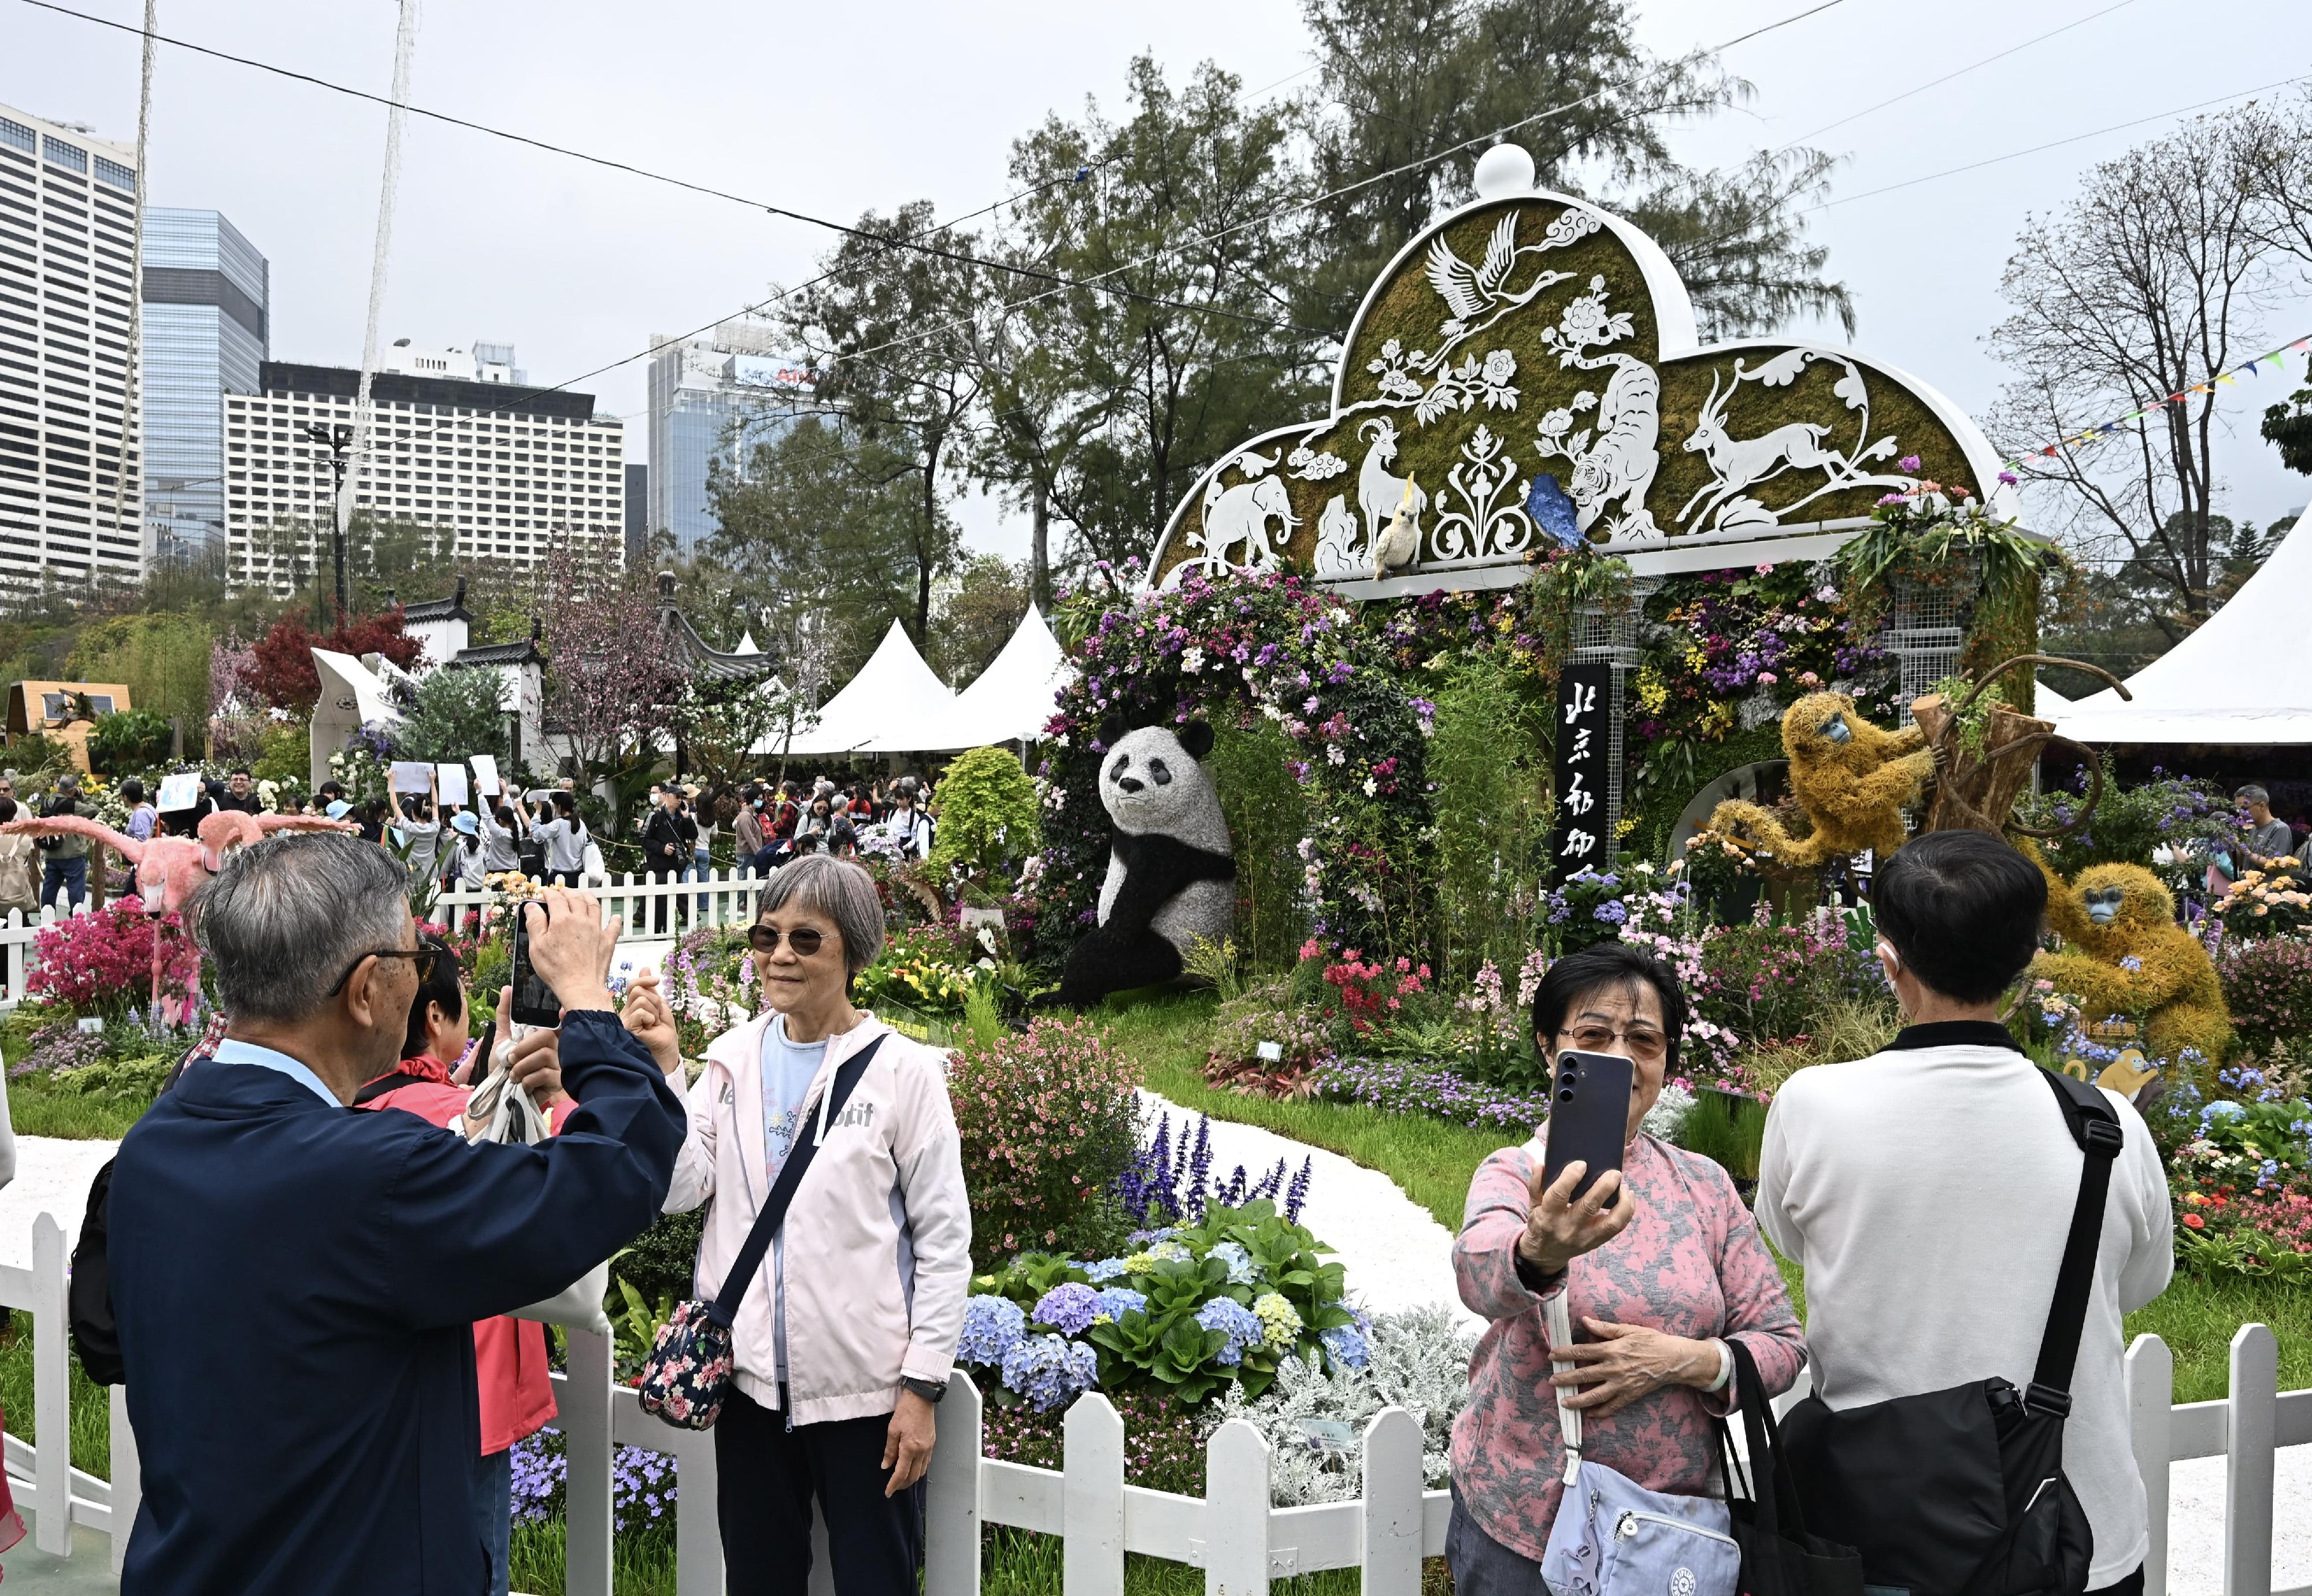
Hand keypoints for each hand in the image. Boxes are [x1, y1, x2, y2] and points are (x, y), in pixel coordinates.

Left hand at [499, 992, 566, 1108]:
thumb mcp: (502, 1039)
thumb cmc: (505, 1068)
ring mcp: (561, 1064)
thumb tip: (507, 988)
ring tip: (514, 1075)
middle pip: (546, 1036)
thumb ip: (505, 1014)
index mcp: (547, 1035)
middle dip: (523, 1048)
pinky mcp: (559, 1081)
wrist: (501, 1097)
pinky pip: (544, 1074)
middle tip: (511, 1060)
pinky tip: (523, 1085)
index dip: (564, 1015)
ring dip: (522, 1067)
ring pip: (543, 1055)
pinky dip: (527, 1080)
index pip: (559, 1020)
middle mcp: (558, 1047)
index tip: (562, 1012)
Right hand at [519, 888, 622, 1012]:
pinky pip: (613, 926)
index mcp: (562, 920)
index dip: (549, 893)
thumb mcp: (536, 946)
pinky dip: (613, 920)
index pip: (555, 898)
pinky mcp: (607, 941)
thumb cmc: (557, 969)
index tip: (545, 894)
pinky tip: (614, 917)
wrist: (580, 986)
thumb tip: (531, 906)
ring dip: (588, 897)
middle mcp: (581, 921)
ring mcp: (596, 930)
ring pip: (594, 906)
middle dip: (567, 892)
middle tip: (562, 892)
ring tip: (583, 894)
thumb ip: (534, 923)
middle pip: (576, 898)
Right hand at [620, 968, 683, 1078]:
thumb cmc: (663, 1030)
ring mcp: (625, 1020)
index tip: (657, 980)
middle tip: (656, 1015)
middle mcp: (625, 1011)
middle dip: (655, 1001)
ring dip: (654, 1011)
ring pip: (641, 1000)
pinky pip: (640, 1012)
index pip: (633, 985)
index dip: (645, 980)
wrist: (666, 1049)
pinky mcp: (627, 1028)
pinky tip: (650, 1027)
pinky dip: (651, 1018)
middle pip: (638, 990)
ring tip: (653, 1023)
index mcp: (632, 1005)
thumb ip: (650, 988)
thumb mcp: (659, 1005)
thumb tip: (644, 968)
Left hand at [882, 1390, 935, 1495]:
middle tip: (893, 1487)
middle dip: (903, 1484)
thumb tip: (886, 1466)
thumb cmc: (905, 1411)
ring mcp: (929, 1448)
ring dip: (911, 1478)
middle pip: (913, 1476)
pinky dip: (918, 1469)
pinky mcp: (932, 1443)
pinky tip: (912, 1467)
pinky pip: (926, 1463)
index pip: (901, 1473)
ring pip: (921, 1471)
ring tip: (902, 1479)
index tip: (887, 1492)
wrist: (922, 1398)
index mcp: (910, 1448)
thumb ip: (890, 1450)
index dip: (894, 1485)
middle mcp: (922, 1451)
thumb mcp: (892, 1430)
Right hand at [1517, 1160, 1635, 1277]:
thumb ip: (1535, 1183)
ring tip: (1625, 1187)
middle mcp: (1567, 1228)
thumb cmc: (1541, 1222)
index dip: (1570, 1178)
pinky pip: (1617, 1227)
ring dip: (1622, 1203)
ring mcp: (1585, 1237)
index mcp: (1548, 1216)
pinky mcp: (1597, 1242)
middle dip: (1603, 1188)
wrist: (1546, 1254)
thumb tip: (1540, 1164)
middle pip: (1588, 1207)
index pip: (1558, 1195)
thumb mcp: (1533, 1204)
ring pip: (1610, 1222)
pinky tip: (1628, 1196)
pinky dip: (1626, 1211)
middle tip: (1614, 1173)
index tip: (1581, 1164)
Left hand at [1550, 1320, 1724, 1417]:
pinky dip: (1600, 1412)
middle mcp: (1614, 1368)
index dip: (1565, 1354)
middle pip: (1584, 1375)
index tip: (1553, 1356)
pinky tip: (1590, 1414)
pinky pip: (1612, 1406)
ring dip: (1578, 1400)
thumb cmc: (1651, 1341)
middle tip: (1552, 1382)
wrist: (1673, 1360)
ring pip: (1595, 1395)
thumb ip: (1605, 1328)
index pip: (1582, 1351)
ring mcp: (1622, 1384)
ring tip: (1564, 1403)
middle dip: (1566, 1379)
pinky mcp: (1630, 1396)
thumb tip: (1585, 1321)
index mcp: (1612, 1350)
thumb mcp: (1628, 1330)